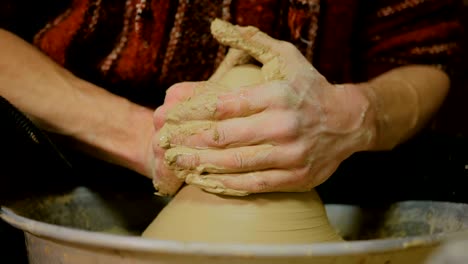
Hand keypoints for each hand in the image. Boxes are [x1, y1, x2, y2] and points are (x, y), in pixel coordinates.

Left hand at [154, 19, 376, 195]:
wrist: (348, 122)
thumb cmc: (309, 88)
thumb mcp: (286, 57)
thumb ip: (251, 41)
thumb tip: (216, 26)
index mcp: (277, 95)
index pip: (225, 104)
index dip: (193, 112)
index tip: (171, 116)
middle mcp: (284, 125)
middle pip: (226, 137)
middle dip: (190, 141)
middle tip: (166, 143)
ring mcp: (292, 154)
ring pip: (237, 164)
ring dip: (202, 165)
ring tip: (179, 163)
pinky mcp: (297, 177)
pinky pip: (254, 185)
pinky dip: (227, 185)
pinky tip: (207, 181)